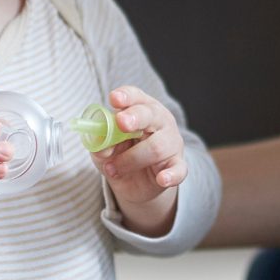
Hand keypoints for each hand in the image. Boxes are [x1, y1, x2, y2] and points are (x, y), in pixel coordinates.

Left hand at [92, 86, 186, 234]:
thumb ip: (101, 143)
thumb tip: (101, 144)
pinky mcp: (177, 165)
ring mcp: (171, 143)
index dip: (125, 96)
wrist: (137, 183)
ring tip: (112, 169)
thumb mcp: (104, 147)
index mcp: (139, 108)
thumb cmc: (120, 153)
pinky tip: (161, 179)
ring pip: (156, 147)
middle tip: (121, 122)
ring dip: (130, 160)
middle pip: (149, 114)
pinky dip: (171, 175)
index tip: (114, 99)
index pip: (134, 96)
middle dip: (135, 117)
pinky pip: (179, 169)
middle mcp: (159, 121)